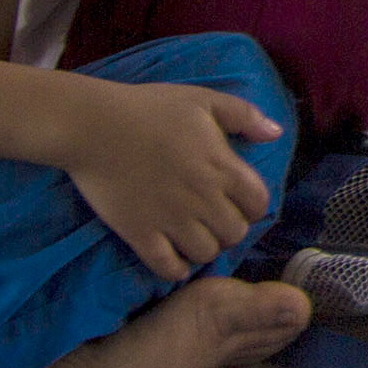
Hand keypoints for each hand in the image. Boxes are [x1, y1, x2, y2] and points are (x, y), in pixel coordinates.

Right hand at [51, 77, 281, 279]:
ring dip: (204, 247)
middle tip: (213, 218)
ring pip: (206, 254)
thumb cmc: (149, 108)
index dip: (252, 205)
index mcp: (221, 165)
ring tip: (193, 234)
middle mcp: (201, 197)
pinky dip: (176, 267)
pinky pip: (169, 268)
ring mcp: (170, 219)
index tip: (237, 200)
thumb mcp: (202, 99)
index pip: (259, 204)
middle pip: (235, 233)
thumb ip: (244, 115)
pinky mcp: (140, 234)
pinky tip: (173, 254)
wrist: (92, 125)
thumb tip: (275, 133)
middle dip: (230, 228)